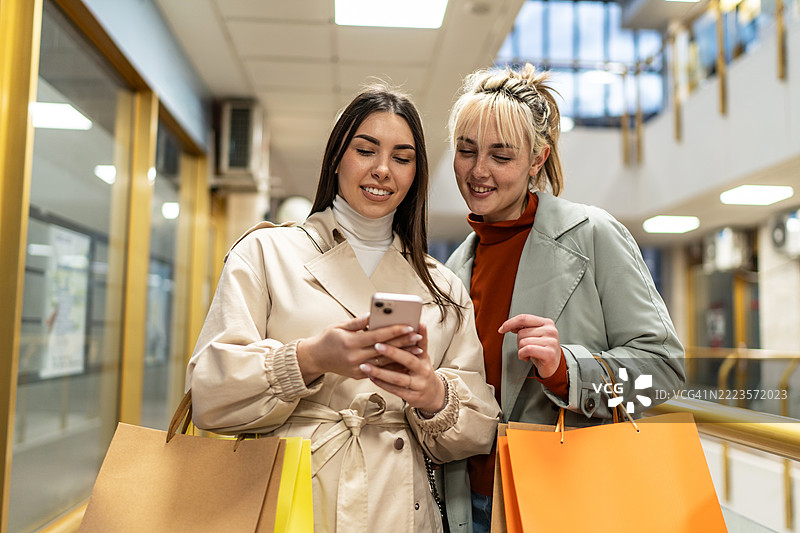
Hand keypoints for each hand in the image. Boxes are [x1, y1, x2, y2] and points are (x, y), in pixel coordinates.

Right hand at [296, 315, 418, 383]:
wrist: (316, 359)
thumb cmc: (328, 339)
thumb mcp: (339, 326)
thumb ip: (357, 322)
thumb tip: (372, 315)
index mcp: (350, 342)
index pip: (377, 336)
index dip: (394, 331)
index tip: (408, 326)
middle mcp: (355, 357)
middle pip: (384, 349)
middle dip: (403, 342)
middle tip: (418, 336)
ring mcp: (358, 368)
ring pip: (385, 362)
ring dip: (402, 355)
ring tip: (416, 348)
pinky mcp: (359, 375)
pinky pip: (379, 370)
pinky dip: (393, 365)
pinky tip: (404, 360)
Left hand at [358, 324, 446, 413]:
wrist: (433, 395)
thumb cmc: (422, 371)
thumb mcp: (423, 355)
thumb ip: (420, 341)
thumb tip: (419, 323)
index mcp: (425, 358)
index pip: (419, 345)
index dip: (412, 337)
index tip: (402, 328)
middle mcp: (423, 371)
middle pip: (408, 360)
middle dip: (392, 353)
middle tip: (377, 345)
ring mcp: (418, 385)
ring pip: (397, 378)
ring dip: (380, 372)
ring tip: (366, 365)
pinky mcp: (412, 397)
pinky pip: (394, 390)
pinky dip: (382, 384)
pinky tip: (371, 377)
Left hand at [499, 314, 560, 378]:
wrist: (553, 366)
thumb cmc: (542, 350)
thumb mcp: (533, 336)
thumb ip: (524, 328)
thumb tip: (510, 326)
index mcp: (546, 322)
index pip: (524, 318)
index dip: (510, 323)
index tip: (502, 329)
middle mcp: (550, 330)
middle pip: (522, 332)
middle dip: (519, 342)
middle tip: (526, 348)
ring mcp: (551, 341)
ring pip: (523, 342)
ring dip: (521, 350)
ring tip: (529, 354)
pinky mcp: (549, 353)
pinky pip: (527, 350)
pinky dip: (522, 355)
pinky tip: (527, 358)